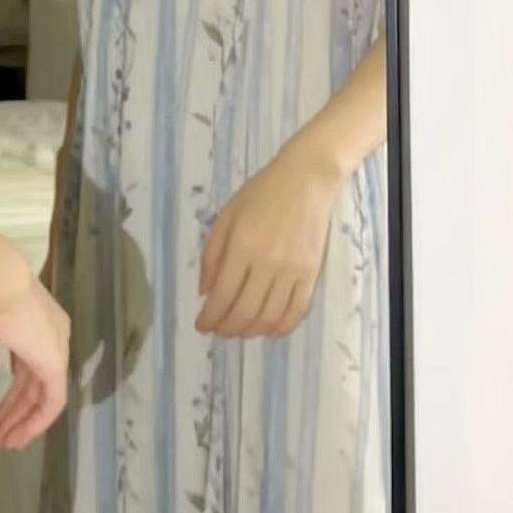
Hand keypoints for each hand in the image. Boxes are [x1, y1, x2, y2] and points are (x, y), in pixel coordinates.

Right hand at [0, 276, 68, 451]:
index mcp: (31, 320)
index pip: (26, 363)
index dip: (10, 392)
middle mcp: (51, 332)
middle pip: (34, 381)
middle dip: (14, 411)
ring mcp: (56, 347)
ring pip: (42, 393)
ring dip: (21, 421)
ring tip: (1, 444)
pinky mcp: (55, 362)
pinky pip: (51, 400)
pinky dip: (36, 421)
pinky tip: (17, 438)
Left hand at [195, 140, 340, 338]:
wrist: (306, 180)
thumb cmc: (261, 194)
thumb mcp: (226, 216)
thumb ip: (212, 255)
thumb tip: (205, 292)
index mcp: (241, 246)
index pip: (222, 295)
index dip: (210, 317)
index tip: (201, 326)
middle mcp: (267, 263)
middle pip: (245, 312)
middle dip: (227, 328)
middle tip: (218, 331)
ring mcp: (292, 271)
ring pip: (269, 317)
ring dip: (251, 331)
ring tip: (238, 331)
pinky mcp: (311, 273)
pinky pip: (296, 311)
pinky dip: (282, 327)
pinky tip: (269, 331)